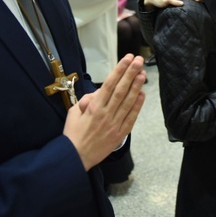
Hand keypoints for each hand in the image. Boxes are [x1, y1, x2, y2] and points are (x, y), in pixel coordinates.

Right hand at [64, 54, 146, 169]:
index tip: (127, 59)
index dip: (120, 70)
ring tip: (143, 74)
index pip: (109, 84)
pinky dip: (138, 105)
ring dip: (137, 86)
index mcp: (94, 107)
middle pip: (122, 89)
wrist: (76, 157)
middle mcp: (106, 113)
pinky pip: (131, 117)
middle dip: (131, 73)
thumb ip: (86, 100)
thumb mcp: (73, 113)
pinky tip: (142, 94)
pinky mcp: (120, 134)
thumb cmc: (73, 134)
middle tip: (139, 61)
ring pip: (129, 101)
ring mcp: (115, 124)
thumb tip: (96, 94)